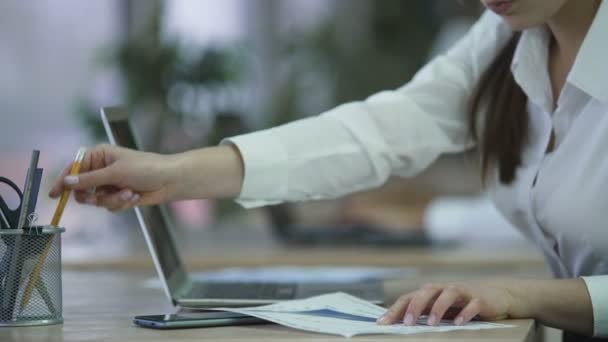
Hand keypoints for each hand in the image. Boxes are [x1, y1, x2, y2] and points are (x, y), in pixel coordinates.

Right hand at [49, 144, 177, 211]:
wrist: (170, 180)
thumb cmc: (146, 168)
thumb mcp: (115, 173)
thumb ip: (89, 179)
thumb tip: (67, 183)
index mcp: (99, 155)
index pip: (74, 169)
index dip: (63, 181)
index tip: (54, 195)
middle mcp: (102, 169)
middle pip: (82, 189)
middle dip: (92, 196)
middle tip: (97, 198)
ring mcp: (111, 183)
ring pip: (96, 201)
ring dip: (112, 200)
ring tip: (129, 193)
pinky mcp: (119, 196)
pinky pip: (109, 206)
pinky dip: (121, 204)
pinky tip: (135, 196)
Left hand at [377, 280, 519, 325]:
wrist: (496, 295)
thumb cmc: (462, 303)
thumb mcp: (440, 308)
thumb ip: (422, 314)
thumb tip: (399, 324)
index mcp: (430, 292)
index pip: (408, 297)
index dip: (395, 310)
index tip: (383, 323)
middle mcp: (443, 289)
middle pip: (426, 291)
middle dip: (415, 306)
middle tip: (408, 323)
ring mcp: (462, 292)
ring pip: (448, 294)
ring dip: (438, 308)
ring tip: (432, 323)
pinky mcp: (480, 299)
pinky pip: (472, 304)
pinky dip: (465, 313)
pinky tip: (459, 323)